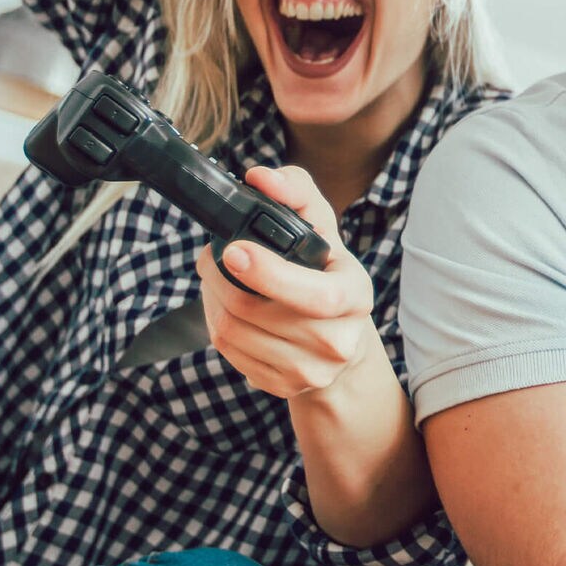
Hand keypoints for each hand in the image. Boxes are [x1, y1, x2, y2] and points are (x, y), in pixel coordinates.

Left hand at [196, 165, 382, 399]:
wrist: (342, 339)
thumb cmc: (326, 271)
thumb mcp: (322, 226)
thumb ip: (296, 191)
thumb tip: (260, 178)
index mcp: (354, 297)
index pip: (315, 296)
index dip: (270, 275)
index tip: (233, 250)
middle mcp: (338, 341)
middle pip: (257, 313)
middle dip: (219, 279)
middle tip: (211, 255)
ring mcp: (311, 371)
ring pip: (234, 335)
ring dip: (212, 300)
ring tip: (217, 279)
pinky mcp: (284, 387)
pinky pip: (230, 355)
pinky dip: (217, 325)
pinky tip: (225, 308)